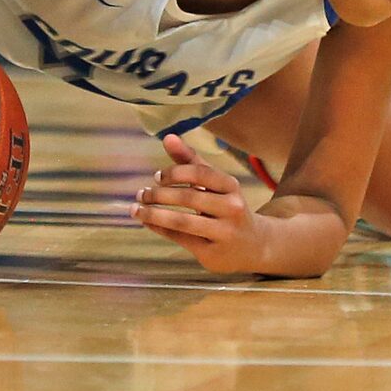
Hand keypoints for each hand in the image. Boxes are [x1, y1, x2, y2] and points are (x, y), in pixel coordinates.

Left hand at [132, 134, 266, 273]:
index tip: (156, 176)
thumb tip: (167, 137)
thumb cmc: (226, 205)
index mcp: (231, 186)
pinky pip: (181, 238)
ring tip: (136, 209)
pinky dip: (160, 229)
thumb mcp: (214, 182)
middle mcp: (232, 209)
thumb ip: (190, 160)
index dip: (174, 172)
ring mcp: (224, 233)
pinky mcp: (214, 254)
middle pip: (188, 198)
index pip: (198, 173)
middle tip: (141, 193)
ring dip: (153, 214)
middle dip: (158, 195)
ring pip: (182, 221)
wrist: (254, 245)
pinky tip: (147, 223)